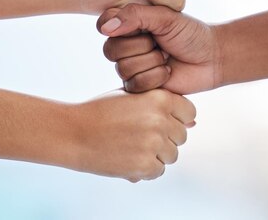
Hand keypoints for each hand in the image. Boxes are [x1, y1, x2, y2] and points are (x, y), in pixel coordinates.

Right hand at [70, 89, 195, 181]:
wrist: (73, 132)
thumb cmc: (101, 111)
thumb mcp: (132, 97)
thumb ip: (163, 106)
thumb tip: (194, 123)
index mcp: (160, 98)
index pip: (189, 112)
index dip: (174, 117)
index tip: (157, 120)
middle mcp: (160, 120)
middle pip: (181, 136)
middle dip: (165, 137)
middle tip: (137, 134)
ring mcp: (154, 144)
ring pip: (172, 155)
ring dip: (156, 154)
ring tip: (130, 145)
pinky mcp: (145, 165)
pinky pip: (158, 170)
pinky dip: (145, 168)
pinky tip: (126, 156)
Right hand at [97, 4, 219, 93]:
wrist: (211, 59)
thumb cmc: (190, 34)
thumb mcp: (164, 17)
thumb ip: (135, 16)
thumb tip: (105, 28)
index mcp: (129, 25)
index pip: (104, 24)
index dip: (118, 28)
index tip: (142, 27)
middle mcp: (126, 46)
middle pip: (111, 50)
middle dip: (141, 47)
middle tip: (160, 44)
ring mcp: (132, 67)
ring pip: (123, 69)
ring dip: (151, 63)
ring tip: (166, 57)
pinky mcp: (140, 86)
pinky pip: (134, 84)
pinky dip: (155, 77)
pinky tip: (168, 72)